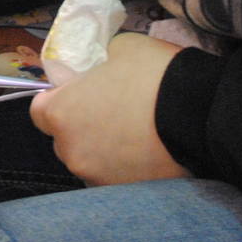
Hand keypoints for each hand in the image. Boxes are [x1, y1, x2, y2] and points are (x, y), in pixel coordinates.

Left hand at [29, 32, 190, 185]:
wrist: (200, 112)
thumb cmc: (153, 74)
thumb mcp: (121, 48)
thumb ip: (98, 63)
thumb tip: (99, 71)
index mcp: (60, 114)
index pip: (41, 111)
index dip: (60, 99)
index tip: (82, 92)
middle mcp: (71, 152)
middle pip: (66, 140)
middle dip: (83, 126)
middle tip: (114, 111)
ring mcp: (98, 178)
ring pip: (92, 162)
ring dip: (105, 150)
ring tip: (137, 134)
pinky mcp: (127, 193)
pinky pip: (118, 177)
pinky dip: (128, 167)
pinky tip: (150, 151)